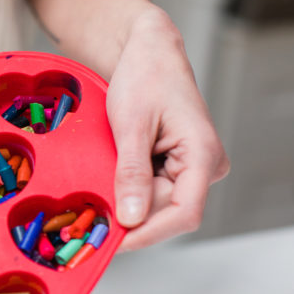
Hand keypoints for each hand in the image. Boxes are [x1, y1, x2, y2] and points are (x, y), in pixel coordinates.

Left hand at [107, 9, 229, 251]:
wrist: (147, 53)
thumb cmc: (145, 77)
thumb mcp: (132, 125)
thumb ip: (132, 173)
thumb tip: (131, 218)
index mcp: (203, 154)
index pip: (183, 214)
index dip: (147, 233)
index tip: (112, 241)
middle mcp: (204, 167)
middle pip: (167, 213)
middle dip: (129, 217)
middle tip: (89, 221)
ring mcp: (191, 169)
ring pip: (156, 206)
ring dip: (126, 205)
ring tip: (95, 198)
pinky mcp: (174, 168)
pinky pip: (150, 192)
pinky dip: (126, 193)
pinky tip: (106, 187)